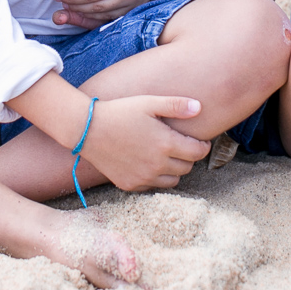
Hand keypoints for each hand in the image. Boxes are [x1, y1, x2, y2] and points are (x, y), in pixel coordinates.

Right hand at [80, 95, 211, 191]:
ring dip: (174, 169)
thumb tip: (199, 107)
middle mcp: (156, 165)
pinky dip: (156, 177)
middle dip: (189, 157)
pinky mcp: (130, 184)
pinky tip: (149, 163)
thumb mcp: (148, 103)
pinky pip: (153, 186)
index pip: (197, 153)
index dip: (203, 147)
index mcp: (165, 144)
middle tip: (182, 146)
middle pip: (187, 168)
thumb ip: (176, 105)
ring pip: (173, 181)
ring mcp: (143, 177)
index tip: (201, 142)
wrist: (88, 129)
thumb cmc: (120, 112)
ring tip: (166, 155)